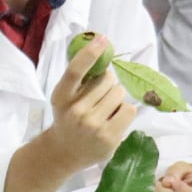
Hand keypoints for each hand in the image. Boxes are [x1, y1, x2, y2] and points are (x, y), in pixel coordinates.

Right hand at [43, 33, 135, 172]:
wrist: (65, 152)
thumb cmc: (69, 118)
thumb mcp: (65, 98)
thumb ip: (80, 79)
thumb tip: (101, 47)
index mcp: (61, 97)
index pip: (75, 71)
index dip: (89, 53)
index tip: (102, 39)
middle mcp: (76, 111)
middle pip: (107, 80)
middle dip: (108, 84)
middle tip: (99, 98)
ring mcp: (93, 126)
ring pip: (120, 93)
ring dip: (117, 98)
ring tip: (106, 111)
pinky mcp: (109, 137)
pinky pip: (129, 110)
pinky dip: (125, 111)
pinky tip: (114, 120)